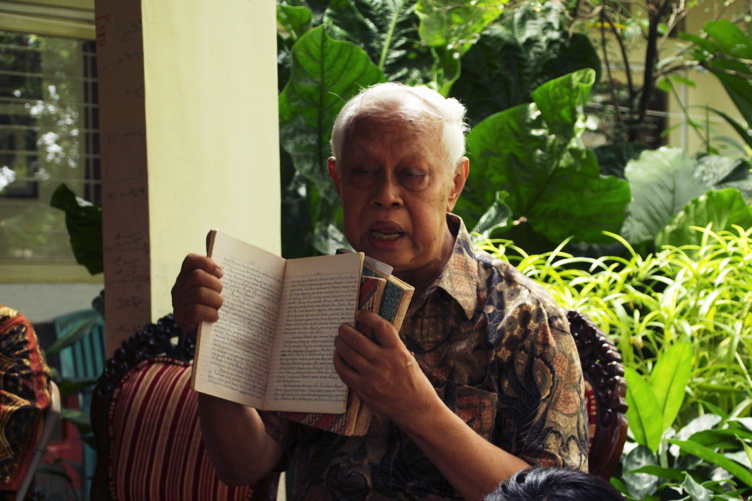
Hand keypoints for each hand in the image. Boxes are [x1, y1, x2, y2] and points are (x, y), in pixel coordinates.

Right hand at [171, 253, 223, 331]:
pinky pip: (196, 310)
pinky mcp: (180, 317)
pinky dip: (210, 313)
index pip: (191, 260)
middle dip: (215, 284)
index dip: (208, 263)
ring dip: (215, 300)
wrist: (207, 330)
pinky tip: (215, 317)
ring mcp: (177, 302)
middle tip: (221, 293)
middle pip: (197, 276)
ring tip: (219, 306)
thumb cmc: (212, 302)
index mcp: (186, 274)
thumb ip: (213, 264)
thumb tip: (211, 232)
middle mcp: (178, 286)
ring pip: (198, 294)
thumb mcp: (214, 283)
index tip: (221, 273)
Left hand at [333, 310, 439, 427]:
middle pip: (357, 339)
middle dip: (346, 330)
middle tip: (342, 327)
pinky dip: (338, 362)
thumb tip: (374, 334)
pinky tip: (338, 357)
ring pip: (348, 354)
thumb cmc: (416, 383)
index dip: (367, 316)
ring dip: (340, 343)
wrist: (417, 410)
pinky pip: (344, 372)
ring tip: (338, 340)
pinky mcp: (364, 390)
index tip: (359, 314)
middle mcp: (385, 362)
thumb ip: (393, 348)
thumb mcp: (409, 360)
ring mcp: (372, 377)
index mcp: (398, 352)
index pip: (381, 327)